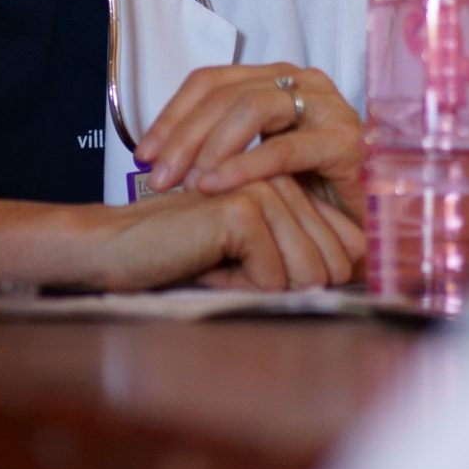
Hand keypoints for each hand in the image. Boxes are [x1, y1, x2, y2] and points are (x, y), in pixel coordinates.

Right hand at [93, 179, 355, 290]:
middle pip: (334, 266)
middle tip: (232, 271)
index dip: (307, 283)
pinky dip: (241, 288)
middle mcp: (285, 178)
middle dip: (287, 290)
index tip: (256, 273)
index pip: (346, 250)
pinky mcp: (244, 206)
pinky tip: (205, 261)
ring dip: (261, 290)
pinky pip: (274, 279)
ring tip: (218, 264)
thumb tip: (349, 271)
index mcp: (290, 184)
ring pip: (309, 274)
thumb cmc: (182, 256)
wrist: (119, 249)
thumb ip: (301, 257)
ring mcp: (266, 187)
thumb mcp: (254, 260)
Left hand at [135, 60, 365, 200]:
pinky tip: (216, 185)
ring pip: (251, 109)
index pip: (210, 80)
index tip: (145, 153)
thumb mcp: (255, 160)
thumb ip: (218, 146)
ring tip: (186, 183)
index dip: (171, 114)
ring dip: (209, 147)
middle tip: (157, 176)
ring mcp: (326, 107)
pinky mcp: (344, 141)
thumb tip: (158, 154)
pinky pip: (284, 149)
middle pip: (225, 94)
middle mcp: (302, 82)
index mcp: (275, 79)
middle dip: (183, 135)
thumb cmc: (309, 192)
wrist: (367, 223)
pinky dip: (244, 166)